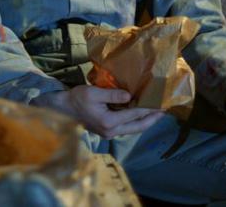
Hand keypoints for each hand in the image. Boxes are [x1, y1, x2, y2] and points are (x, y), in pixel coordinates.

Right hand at [37, 86, 165, 137]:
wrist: (61, 110)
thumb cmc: (76, 99)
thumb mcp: (93, 93)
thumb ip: (113, 95)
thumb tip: (130, 96)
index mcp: (109, 121)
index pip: (135, 115)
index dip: (149, 109)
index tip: (161, 105)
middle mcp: (111, 131)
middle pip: (138, 127)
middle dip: (152, 120)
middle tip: (164, 112)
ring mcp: (109, 133)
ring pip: (133, 129)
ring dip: (145, 122)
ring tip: (156, 113)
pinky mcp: (107, 131)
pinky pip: (126, 128)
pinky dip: (135, 122)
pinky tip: (140, 115)